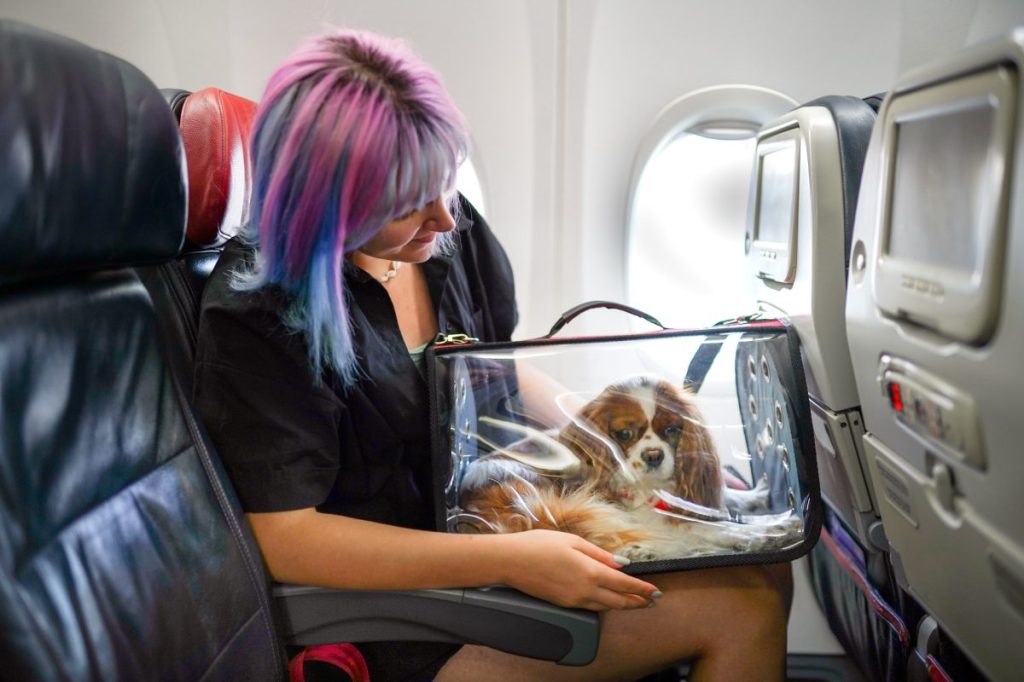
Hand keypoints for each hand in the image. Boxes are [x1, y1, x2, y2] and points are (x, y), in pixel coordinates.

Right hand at [494, 530, 660, 610]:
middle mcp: (584, 590)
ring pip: (605, 606)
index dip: (642, 589)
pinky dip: (604, 605)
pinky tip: (607, 601)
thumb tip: (619, 563)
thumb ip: (598, 554)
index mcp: (590, 571)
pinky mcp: (563, 604)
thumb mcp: (572, 541)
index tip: (655, 591)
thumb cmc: (539, 545)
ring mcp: (573, 600)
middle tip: (651, 601)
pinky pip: (590, 607)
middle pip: (618, 601)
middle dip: (637, 602)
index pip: (624, 584)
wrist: (511, 561)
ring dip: (622, 605)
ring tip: (635, 603)